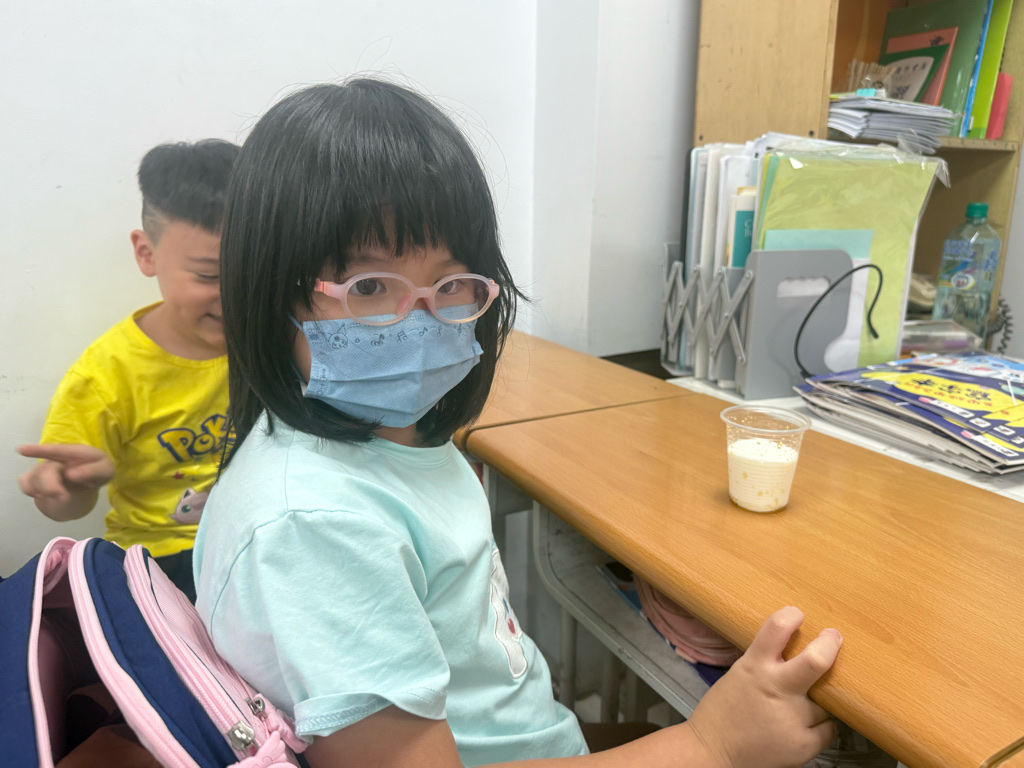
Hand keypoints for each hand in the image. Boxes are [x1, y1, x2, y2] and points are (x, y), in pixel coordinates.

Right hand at [18, 443, 114, 503]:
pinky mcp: (37, 477)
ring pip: (35, 479)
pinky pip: (25, 482)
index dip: (39, 450)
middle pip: (46, 470)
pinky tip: (42, 495)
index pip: (56, 450)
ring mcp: (45, 467)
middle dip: (50, 486)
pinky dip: (30, 490)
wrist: (90, 477)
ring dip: (44, 491)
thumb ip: (93, 471)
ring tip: (62, 497)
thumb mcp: (105, 471)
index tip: (21, 450)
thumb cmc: (98, 470)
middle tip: (63, 498)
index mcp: (75, 453)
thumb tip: (71, 473)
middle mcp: (57, 458)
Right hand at [686, 606, 841, 767]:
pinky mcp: (803, 745)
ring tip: (796, 709)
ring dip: (816, 703)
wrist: (712, 752)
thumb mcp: (739, 675)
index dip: (792, 616)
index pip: (777, 628)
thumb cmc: (723, 711)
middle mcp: (776, 688)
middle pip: (816, 661)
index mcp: (754, 667)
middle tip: (833, 638)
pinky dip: (818, 726)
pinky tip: (801, 727)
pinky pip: (827, 728)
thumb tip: (795, 649)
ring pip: (824, 702)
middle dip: (829, 646)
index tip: (798, 614)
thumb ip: (766, 663)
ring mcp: (793, 718)